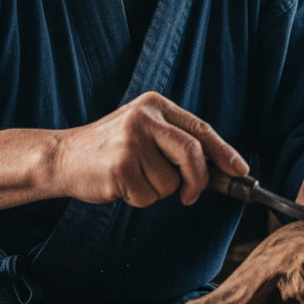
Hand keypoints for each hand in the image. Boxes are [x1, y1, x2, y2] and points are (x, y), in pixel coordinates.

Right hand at [54, 91, 247, 207]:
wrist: (62, 156)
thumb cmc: (109, 148)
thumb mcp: (142, 130)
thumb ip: (174, 141)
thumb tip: (217, 169)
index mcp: (155, 104)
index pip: (200, 129)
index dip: (224, 152)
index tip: (240, 171)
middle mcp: (144, 117)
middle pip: (192, 153)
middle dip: (198, 180)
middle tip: (190, 195)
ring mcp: (131, 140)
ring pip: (170, 182)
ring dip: (158, 191)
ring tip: (133, 178)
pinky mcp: (119, 166)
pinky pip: (149, 196)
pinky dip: (139, 199)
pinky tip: (120, 185)